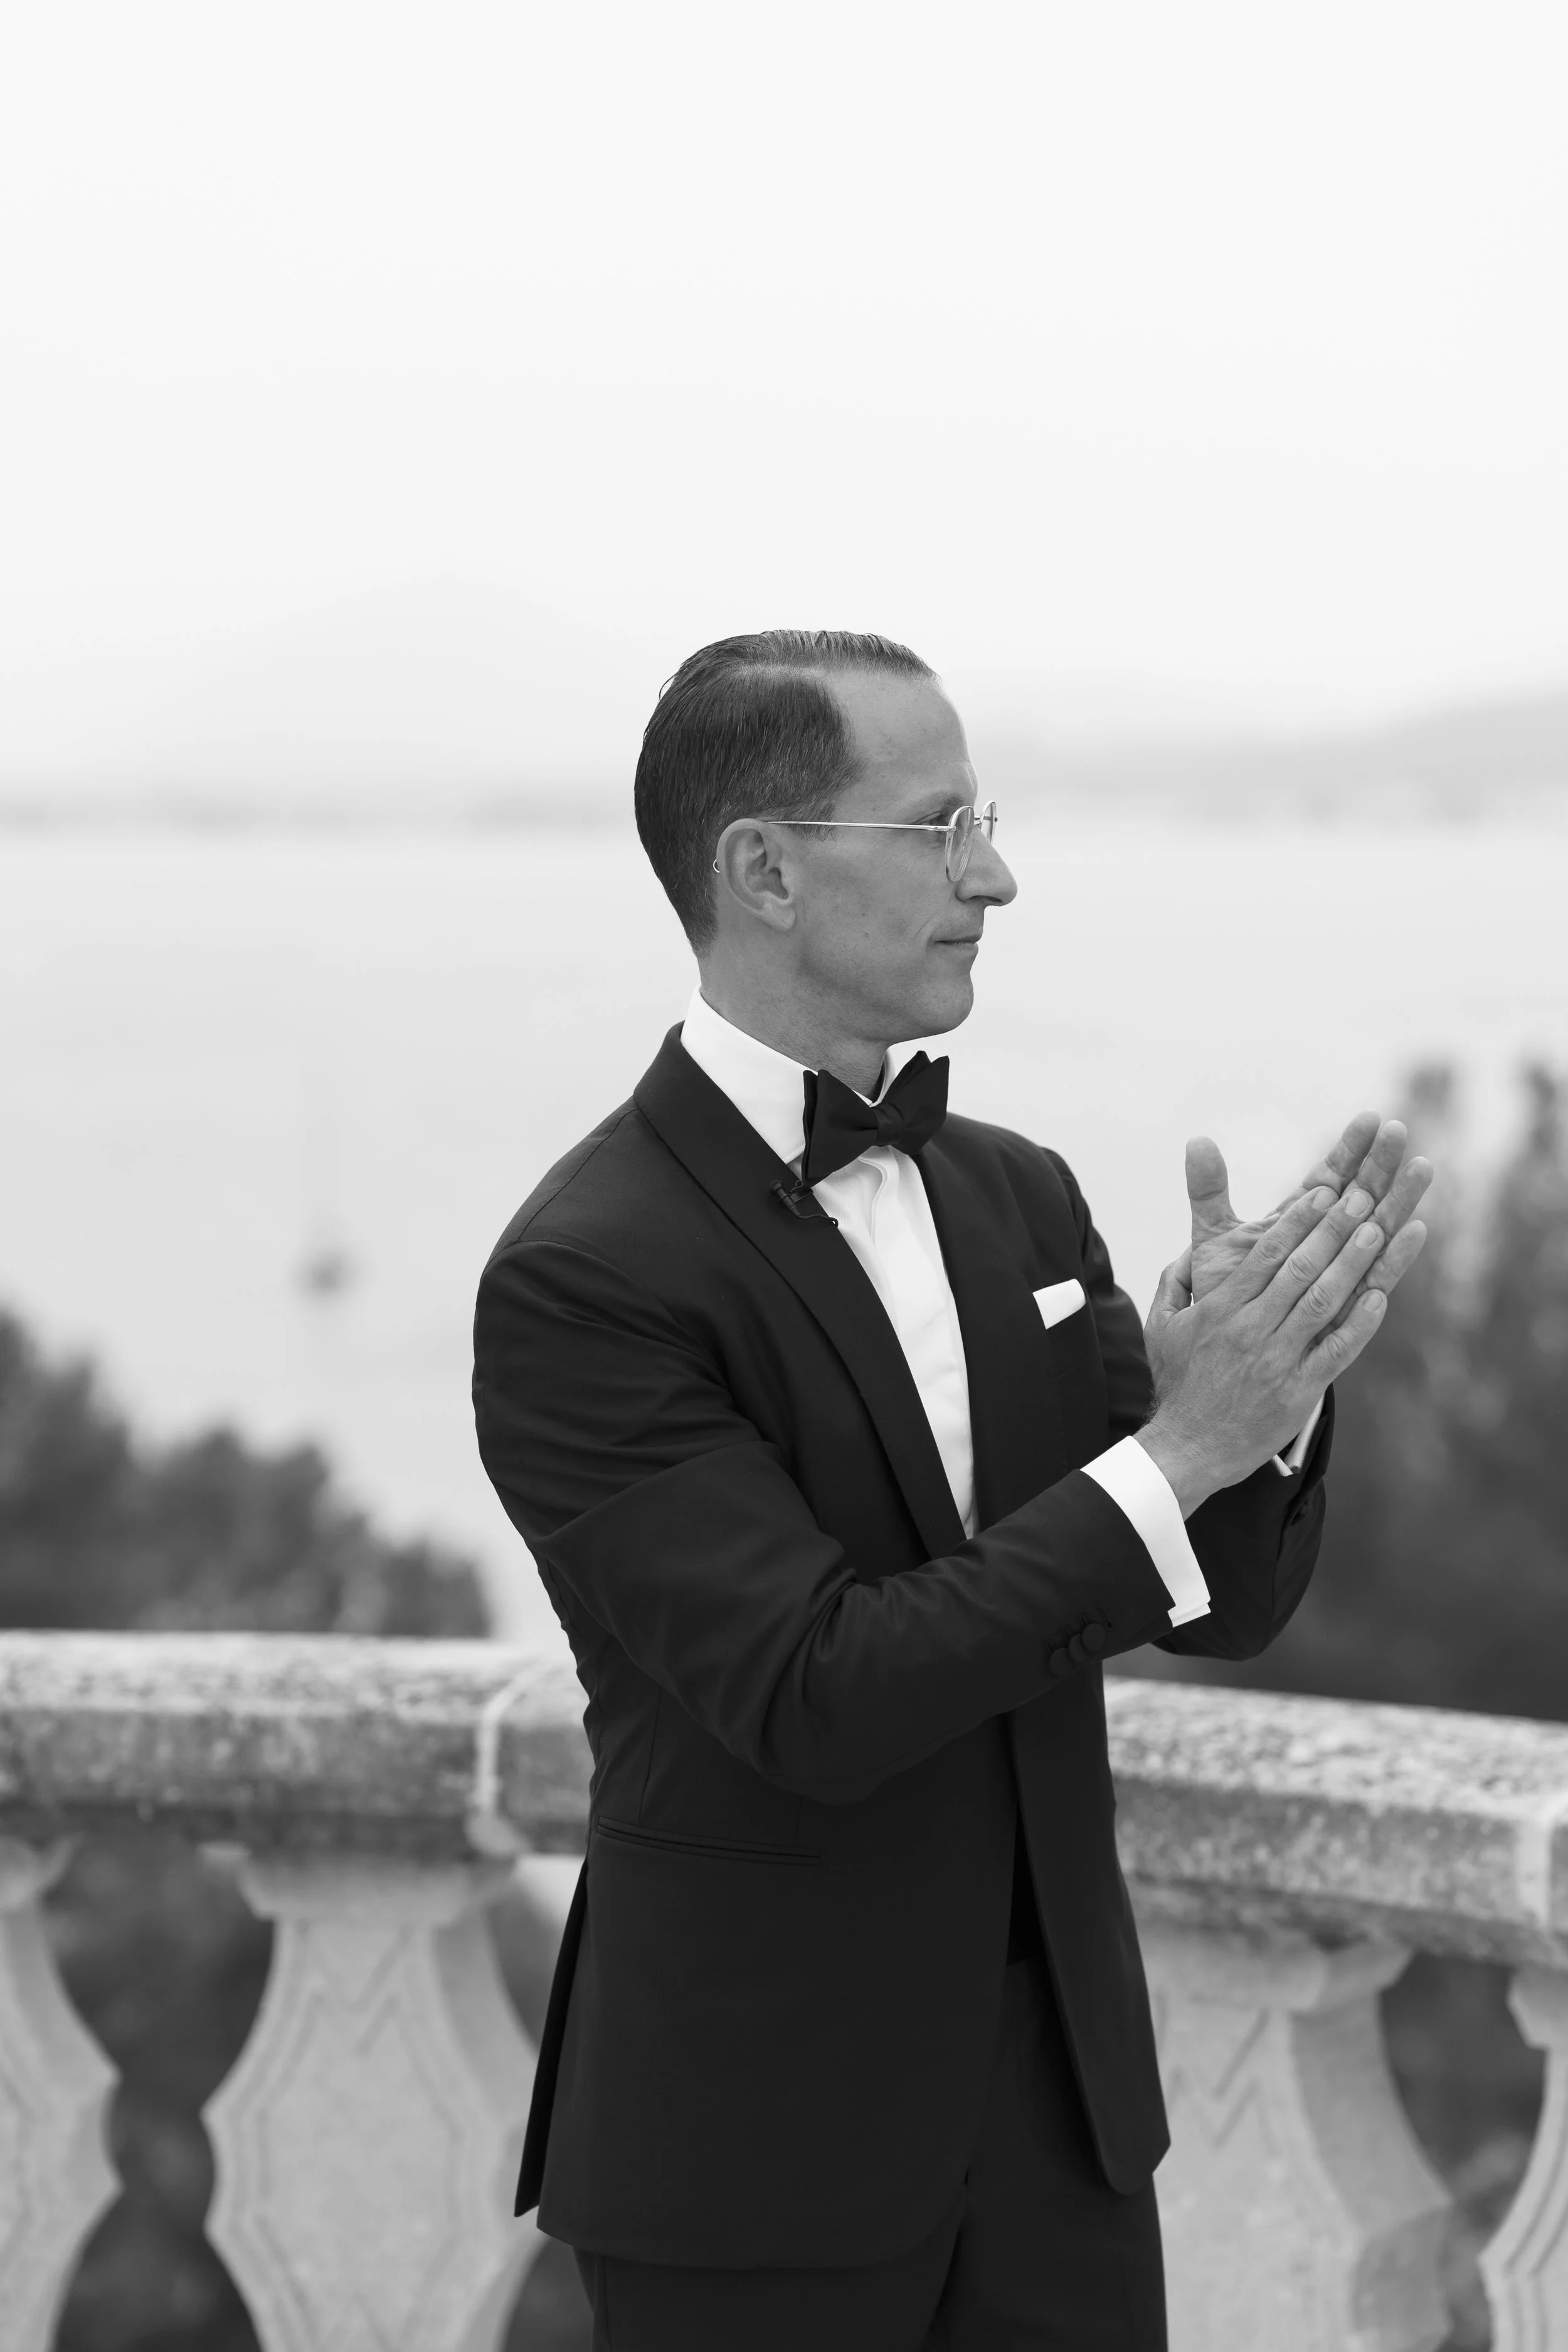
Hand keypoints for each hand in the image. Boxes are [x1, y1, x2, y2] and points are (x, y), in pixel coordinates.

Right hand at [1137, 1183, 1411, 1514]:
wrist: (1188, 1448)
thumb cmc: (1178, 1385)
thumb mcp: (1162, 1327)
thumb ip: (1174, 1283)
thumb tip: (1189, 1246)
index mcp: (1221, 1310)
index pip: (1264, 1255)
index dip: (1297, 1221)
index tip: (1324, 1192)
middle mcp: (1251, 1329)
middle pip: (1298, 1269)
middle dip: (1333, 1229)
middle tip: (1364, 1196)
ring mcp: (1277, 1360)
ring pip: (1320, 1302)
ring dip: (1352, 1264)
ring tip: (1379, 1229)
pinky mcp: (1298, 1391)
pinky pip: (1335, 1352)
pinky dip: (1359, 1325)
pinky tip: (1380, 1297)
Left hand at [1185, 1113, 1431, 1318]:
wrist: (1227, 1349)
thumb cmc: (1224, 1290)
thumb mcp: (1213, 1237)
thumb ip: (1209, 1190)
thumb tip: (1196, 1139)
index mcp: (1302, 1221)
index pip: (1332, 1175)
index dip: (1350, 1147)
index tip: (1368, 1117)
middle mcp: (1331, 1246)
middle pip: (1363, 1196)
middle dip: (1380, 1163)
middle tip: (1399, 1128)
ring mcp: (1344, 1278)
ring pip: (1380, 1234)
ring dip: (1400, 1201)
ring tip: (1423, 1167)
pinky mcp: (1349, 1313)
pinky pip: (1377, 1281)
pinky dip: (1395, 1258)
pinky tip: (1415, 1230)